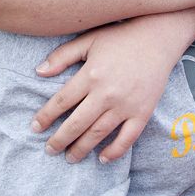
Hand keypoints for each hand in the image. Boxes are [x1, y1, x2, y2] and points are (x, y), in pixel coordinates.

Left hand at [31, 14, 189, 162]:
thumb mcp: (88, 40)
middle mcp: (106, 93)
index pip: (61, 102)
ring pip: (98, 134)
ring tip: (70, 158)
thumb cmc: (121, 37)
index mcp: (90, 75)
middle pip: (76, 123)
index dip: (45, 117)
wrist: (159, 38)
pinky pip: (127, 138)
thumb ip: (62, 56)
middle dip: (59, 140)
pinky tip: (102, 158)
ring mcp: (125, 105)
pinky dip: (114, 151)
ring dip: (81, 149)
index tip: (35, 128)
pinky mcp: (142, 113)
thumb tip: (38, 72)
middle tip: (50, 150)